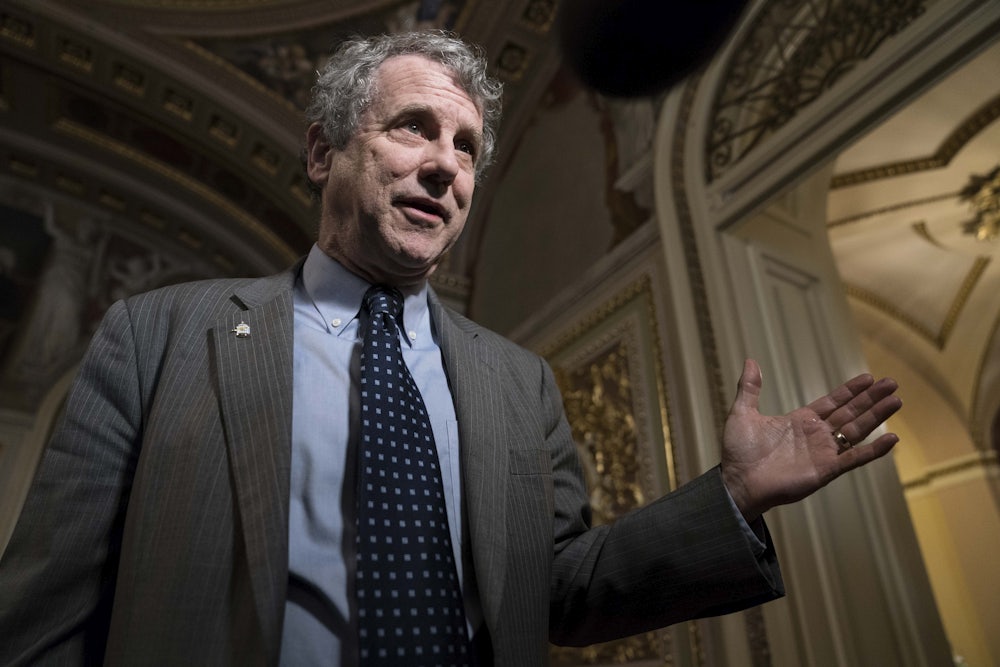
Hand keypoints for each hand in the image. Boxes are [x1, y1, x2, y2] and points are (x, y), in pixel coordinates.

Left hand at [721, 359, 901, 521]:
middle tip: (892, 383)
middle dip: (871, 398)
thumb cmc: (738, 452)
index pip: (832, 402)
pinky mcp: (826, 470)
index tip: (868, 378)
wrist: (737, 481)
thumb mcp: (742, 413)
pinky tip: (892, 438)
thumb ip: (750, 388)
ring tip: (896, 400)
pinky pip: (855, 458)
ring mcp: (823, 452)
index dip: (850, 390)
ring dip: (877, 416)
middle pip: (850, 412)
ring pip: (857, 430)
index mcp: (800, 421)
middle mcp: (815, 435)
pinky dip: (874, 450)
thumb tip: (750, 360)